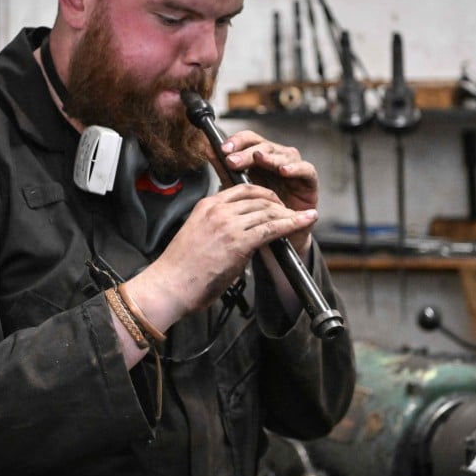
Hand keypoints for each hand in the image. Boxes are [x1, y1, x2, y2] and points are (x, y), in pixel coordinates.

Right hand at [130, 182, 318, 323]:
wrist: (170, 286)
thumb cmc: (181, 269)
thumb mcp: (197, 235)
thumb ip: (218, 228)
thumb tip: (239, 233)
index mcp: (207, 206)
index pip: (242, 189)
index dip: (263, 193)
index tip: (274, 201)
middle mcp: (218, 210)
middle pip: (258, 196)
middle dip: (279, 203)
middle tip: (292, 212)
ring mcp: (228, 225)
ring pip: (268, 211)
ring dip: (289, 213)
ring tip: (304, 217)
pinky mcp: (238, 242)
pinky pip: (272, 228)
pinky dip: (292, 223)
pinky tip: (304, 221)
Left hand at [214, 130, 318, 254]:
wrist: (277, 244)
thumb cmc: (257, 217)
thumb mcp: (238, 192)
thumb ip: (226, 170)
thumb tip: (209, 150)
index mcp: (259, 160)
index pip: (249, 140)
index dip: (237, 142)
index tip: (223, 150)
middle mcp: (277, 161)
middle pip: (265, 146)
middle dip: (248, 151)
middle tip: (234, 159)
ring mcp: (294, 170)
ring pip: (285, 154)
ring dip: (271, 156)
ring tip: (258, 158)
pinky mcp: (309, 183)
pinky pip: (306, 170)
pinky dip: (296, 168)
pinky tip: (283, 171)